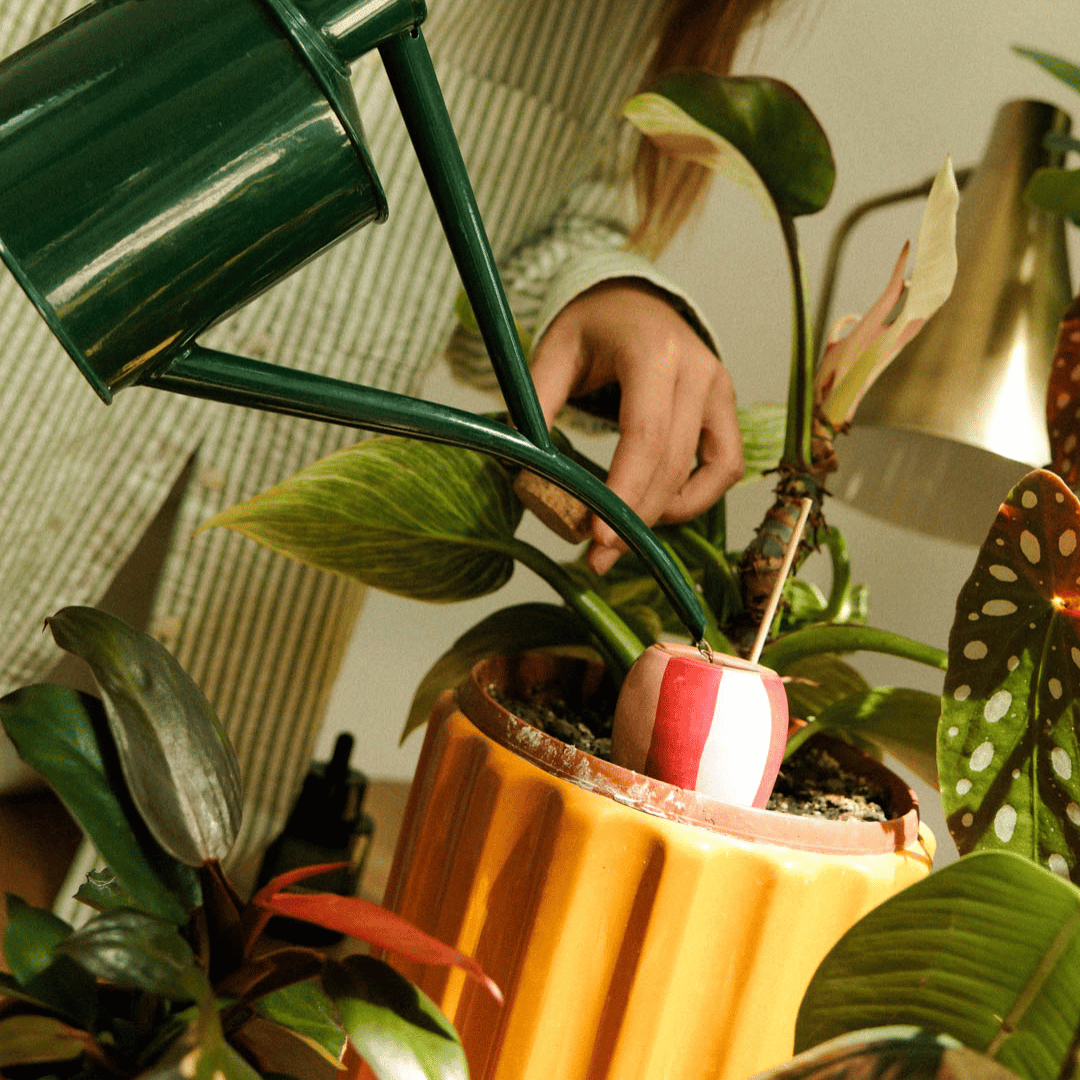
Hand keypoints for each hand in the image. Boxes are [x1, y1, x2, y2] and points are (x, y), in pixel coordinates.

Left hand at [529, 279, 743, 572]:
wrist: (633, 302)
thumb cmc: (592, 327)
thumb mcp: (554, 352)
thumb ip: (537, 404)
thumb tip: (528, 470)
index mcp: (653, 351)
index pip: (646, 437)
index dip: (624, 493)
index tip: (597, 538)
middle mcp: (697, 368)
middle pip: (673, 464)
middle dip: (635, 518)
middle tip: (597, 555)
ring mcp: (720, 388)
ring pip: (705, 472)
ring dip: (663, 514)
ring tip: (622, 533)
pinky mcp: (727, 408)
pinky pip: (725, 466)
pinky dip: (696, 496)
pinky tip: (658, 510)